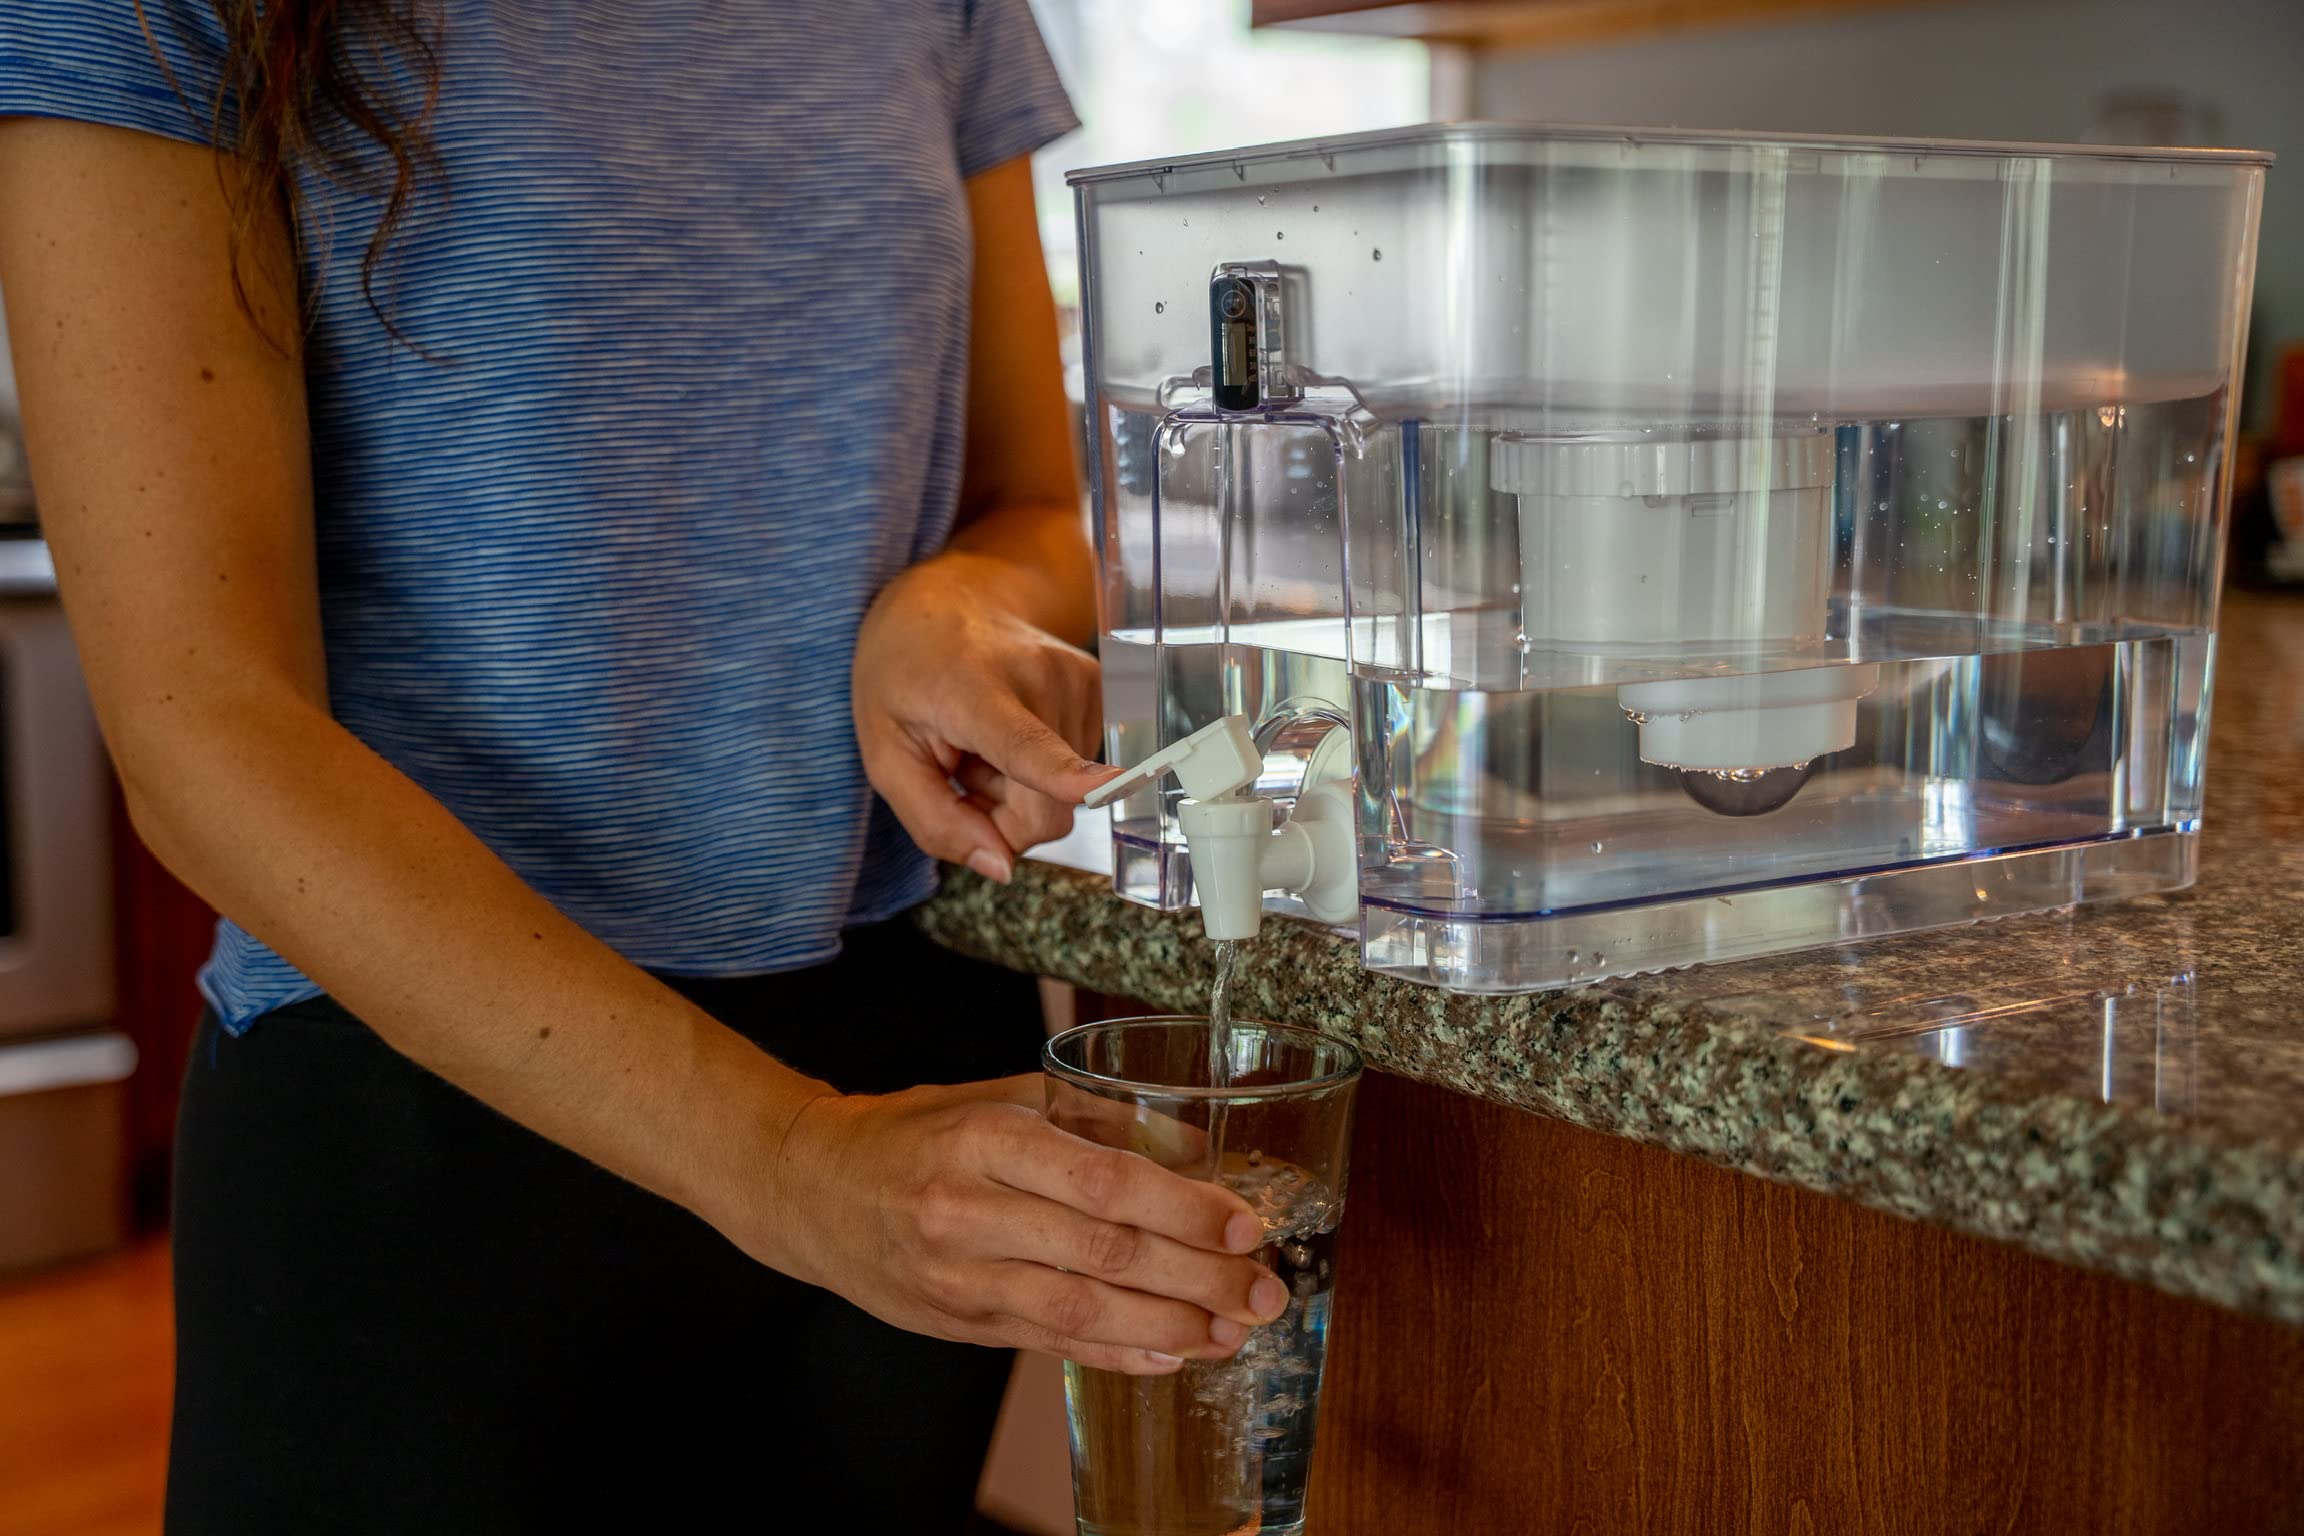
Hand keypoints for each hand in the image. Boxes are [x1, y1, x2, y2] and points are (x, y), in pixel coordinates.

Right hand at [772, 1077, 1289, 1374]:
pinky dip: (1118, 1352)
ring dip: (1171, 1327)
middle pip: (1106, 1253)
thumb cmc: (913, 1133)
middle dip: (1199, 1277)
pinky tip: (1171, 1354)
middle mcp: (971, 1211)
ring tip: (1234, 1329)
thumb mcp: (999, 1098)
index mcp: (987, 1139)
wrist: (810, 1189)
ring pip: (1083, 1310)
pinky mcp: (959, 1322)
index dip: (1184, 1210)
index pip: (1105, 1181)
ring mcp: (961, 1275)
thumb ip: (1093, 1117)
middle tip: (1264, 1288)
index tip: (1245, 1224)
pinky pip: (1051, 1342)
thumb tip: (1191, 1146)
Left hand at [852, 553, 1113, 881]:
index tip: (1109, 785)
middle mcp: (1041, 677)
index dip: (1066, 776)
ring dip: (1019, 788)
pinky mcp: (1102, 687)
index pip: (1027, 745)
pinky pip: (1078, 772)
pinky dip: (1042, 770)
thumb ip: (936, 821)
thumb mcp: (888, 755)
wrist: (948, 599)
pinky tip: (1009, 732)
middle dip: (1003, 817)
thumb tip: (1001, 868)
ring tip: (983, 740)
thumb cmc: (905, 673)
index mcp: (974, 689)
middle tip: (962, 769)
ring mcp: (1079, 678)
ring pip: (1064, 798)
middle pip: (1047, 809)